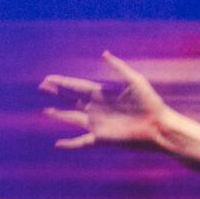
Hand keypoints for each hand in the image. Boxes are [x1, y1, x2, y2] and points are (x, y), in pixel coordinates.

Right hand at [40, 52, 174, 150]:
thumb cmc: (150, 103)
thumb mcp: (135, 81)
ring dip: (59, 116)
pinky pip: (81, 142)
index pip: (77, 86)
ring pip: (72, 119)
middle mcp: (97, 108)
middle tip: (41, 88)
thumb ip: (118, 67)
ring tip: (45, 112)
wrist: (158, 126)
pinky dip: (70, 144)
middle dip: (57, 93)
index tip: (48, 78)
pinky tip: (58, 145)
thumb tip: (103, 53)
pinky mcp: (101, 138)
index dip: (62, 82)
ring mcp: (98, 123)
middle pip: (71, 99)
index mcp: (103, 93)